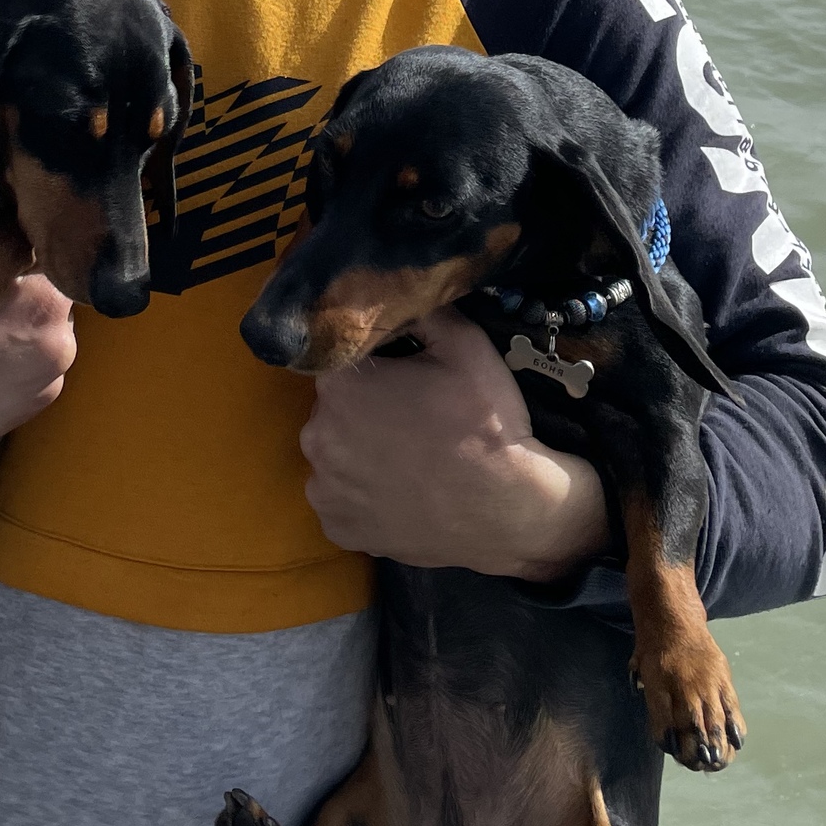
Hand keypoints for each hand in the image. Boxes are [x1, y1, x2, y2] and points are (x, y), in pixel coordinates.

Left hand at [299, 305, 612, 580]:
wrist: (509, 511)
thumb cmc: (485, 423)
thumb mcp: (465, 343)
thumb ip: (422, 309)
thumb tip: (401, 294)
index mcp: (339, 385)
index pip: (343, 358)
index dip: (375, 364)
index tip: (406, 377)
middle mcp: (316, 437)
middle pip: (335, 407)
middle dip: (365, 407)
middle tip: (413, 417)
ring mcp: (324, 489)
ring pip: (336, 454)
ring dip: (360, 452)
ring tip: (410, 458)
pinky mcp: (338, 530)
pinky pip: (342, 501)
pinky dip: (363, 496)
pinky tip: (401, 491)